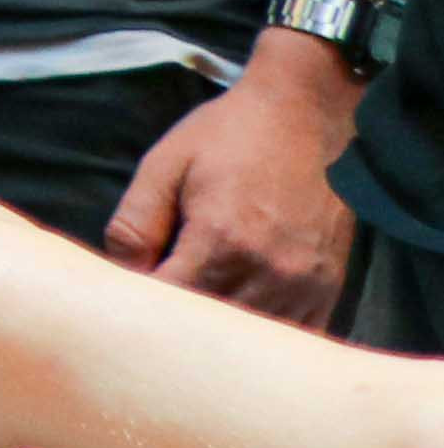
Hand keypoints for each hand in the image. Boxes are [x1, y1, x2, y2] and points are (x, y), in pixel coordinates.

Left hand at [105, 38, 365, 326]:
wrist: (311, 110)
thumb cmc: (233, 133)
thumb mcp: (166, 164)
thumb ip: (136, 223)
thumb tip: (120, 272)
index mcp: (222, 239)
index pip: (169, 304)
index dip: (141, 310)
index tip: (124, 302)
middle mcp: (269, 271)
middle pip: (209, 331)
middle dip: (173, 327)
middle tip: (150, 312)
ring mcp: (304, 284)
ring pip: (247, 338)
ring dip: (215, 334)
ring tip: (188, 317)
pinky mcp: (328, 287)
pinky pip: (290, 332)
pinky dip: (257, 333)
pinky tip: (235, 320)